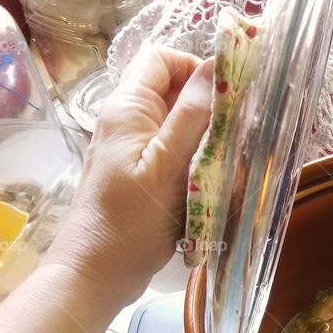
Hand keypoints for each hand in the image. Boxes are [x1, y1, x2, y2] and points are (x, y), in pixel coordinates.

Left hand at [47, 47, 213, 308]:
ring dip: (207, 141)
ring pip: (180, 126)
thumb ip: (192, 116)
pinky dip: (197, 164)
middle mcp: (129, 121)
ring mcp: (134, 150)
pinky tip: (211, 187)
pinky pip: (176, 155)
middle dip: (209, 108)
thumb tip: (216, 68)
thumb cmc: (129, 220)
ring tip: (227, 165)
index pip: (163, 58)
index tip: (226, 98)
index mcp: (128, 107)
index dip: (195, 67)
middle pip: (175, 92)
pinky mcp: (142, 176)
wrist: (97, 273)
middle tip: (235, 136)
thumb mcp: (166, 165)